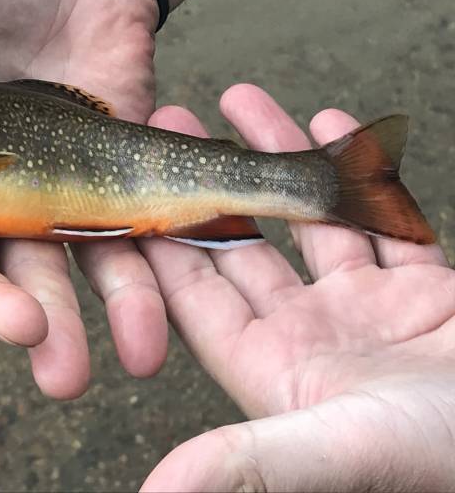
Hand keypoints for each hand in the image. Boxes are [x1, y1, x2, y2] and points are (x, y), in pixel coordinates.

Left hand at [139, 84, 454, 490]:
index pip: (195, 291)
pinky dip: (356, 172)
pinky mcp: (419, 291)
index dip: (162, 235)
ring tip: (240, 98)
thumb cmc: (443, 460)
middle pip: (241, 240)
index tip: (132, 179)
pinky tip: (329, 123)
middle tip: (172, 117)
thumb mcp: (340, 449)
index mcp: (270, 367)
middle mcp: (306, 334)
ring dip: (276, 158)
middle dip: (207, 179)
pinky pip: (375, 218)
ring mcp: (362, 309)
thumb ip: (246, 461)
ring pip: (304, 218)